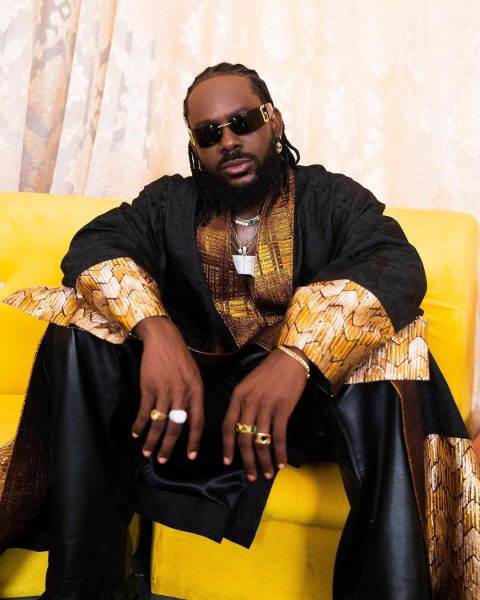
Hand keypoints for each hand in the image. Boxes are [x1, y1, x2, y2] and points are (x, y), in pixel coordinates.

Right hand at [132, 316, 203, 462]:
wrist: (164, 339)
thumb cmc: (181, 358)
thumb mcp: (195, 376)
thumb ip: (193, 398)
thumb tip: (190, 420)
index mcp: (196, 391)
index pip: (197, 422)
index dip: (194, 441)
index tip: (191, 456)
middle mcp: (182, 393)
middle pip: (176, 427)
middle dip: (169, 447)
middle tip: (162, 460)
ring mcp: (164, 390)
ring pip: (159, 422)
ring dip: (151, 440)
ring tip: (147, 452)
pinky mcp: (149, 387)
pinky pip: (144, 411)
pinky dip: (139, 425)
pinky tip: (136, 434)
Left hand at [222, 347, 308, 480]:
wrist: (290, 359)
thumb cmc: (269, 372)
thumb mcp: (248, 384)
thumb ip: (243, 404)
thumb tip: (242, 429)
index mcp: (237, 396)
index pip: (227, 426)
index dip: (227, 447)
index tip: (228, 462)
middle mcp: (249, 403)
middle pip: (243, 438)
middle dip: (247, 461)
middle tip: (251, 476)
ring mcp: (266, 406)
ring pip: (261, 441)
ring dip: (264, 461)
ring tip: (267, 474)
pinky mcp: (282, 409)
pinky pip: (278, 437)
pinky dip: (279, 453)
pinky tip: (281, 463)